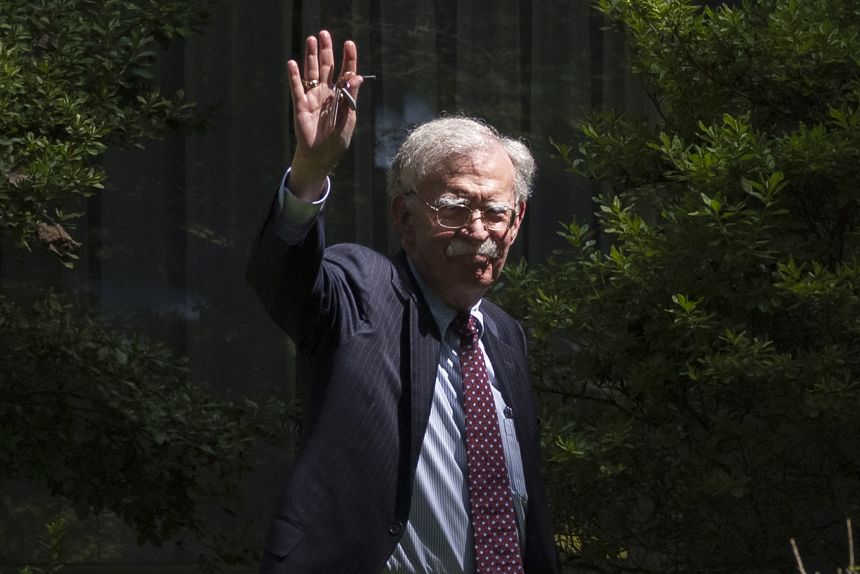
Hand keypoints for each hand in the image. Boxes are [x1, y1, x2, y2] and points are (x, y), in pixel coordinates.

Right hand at [287, 30, 364, 199]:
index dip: (348, 58)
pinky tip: (293, 64)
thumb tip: (357, 77)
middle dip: (326, 50)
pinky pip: (297, 88)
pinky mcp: (300, 106)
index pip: (346, 73)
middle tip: (324, 34)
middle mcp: (327, 93)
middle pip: (326, 67)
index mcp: (341, 96)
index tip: (349, 44)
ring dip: (310, 56)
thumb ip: (351, 97)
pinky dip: (294, 77)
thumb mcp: (348, 119)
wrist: (320, 157)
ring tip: (311, 39)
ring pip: (311, 73)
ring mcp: (313, 98)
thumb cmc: (337, 141)